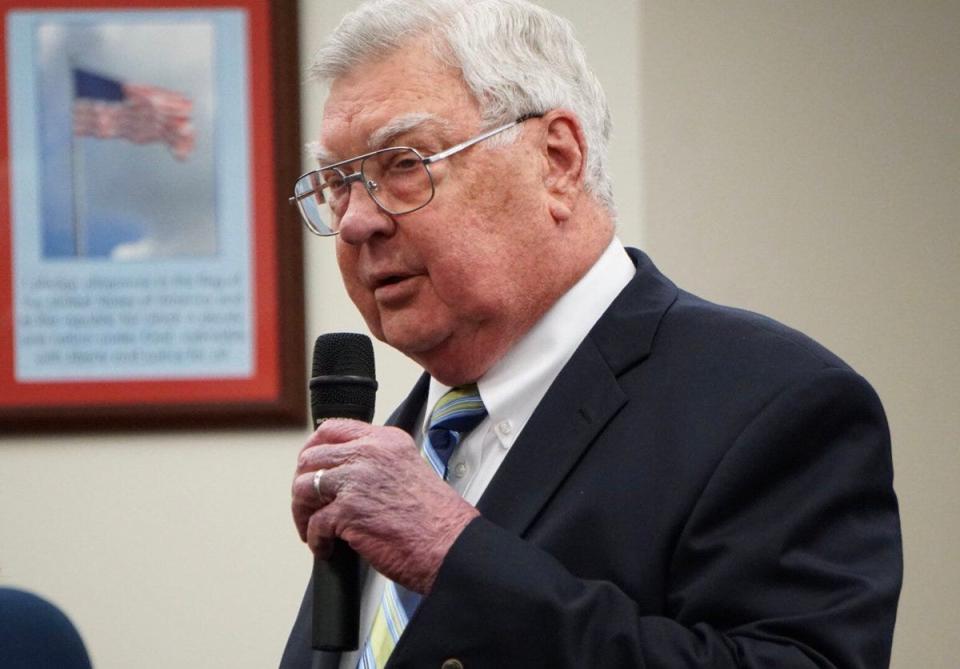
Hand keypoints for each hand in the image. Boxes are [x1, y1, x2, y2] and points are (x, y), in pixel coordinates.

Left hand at [291, 419, 480, 593]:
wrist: (449, 545)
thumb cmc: (435, 518)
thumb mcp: (407, 470)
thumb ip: (376, 462)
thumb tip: (342, 472)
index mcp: (385, 440)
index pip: (332, 429)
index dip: (313, 449)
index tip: (309, 467)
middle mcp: (369, 454)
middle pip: (311, 458)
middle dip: (303, 484)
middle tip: (309, 505)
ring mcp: (356, 480)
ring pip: (303, 487)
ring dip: (302, 512)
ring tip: (314, 529)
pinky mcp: (348, 511)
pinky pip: (314, 524)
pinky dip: (315, 540)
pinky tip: (327, 548)